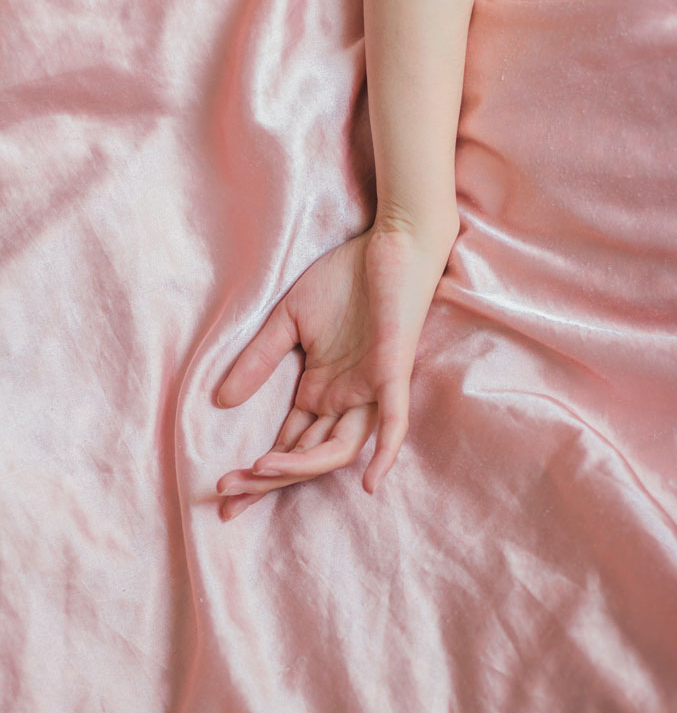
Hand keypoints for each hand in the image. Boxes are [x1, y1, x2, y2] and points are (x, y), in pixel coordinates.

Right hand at [215, 216, 458, 519]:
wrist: (388, 243)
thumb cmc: (344, 279)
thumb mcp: (288, 321)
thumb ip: (260, 360)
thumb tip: (221, 401)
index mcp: (319, 390)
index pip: (287, 443)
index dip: (258, 471)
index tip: (221, 490)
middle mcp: (344, 400)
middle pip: (306, 455)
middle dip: (268, 479)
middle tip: (228, 495)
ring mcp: (369, 390)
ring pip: (340, 447)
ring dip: (302, 465)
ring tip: (260, 470)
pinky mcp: (392, 372)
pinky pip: (394, 420)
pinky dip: (385, 452)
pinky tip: (370, 483)